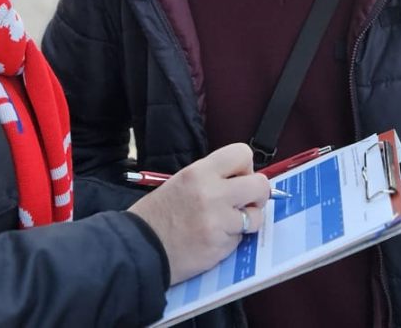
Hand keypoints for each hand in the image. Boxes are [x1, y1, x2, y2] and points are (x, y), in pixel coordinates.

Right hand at [127, 143, 271, 284]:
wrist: (141, 246)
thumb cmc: (158, 214)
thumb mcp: (181, 182)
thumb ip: (211, 178)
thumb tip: (242, 179)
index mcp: (199, 172)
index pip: (242, 154)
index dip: (245, 167)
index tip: (238, 178)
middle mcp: (212, 193)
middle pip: (259, 184)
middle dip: (256, 194)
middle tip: (243, 202)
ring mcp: (219, 221)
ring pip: (256, 216)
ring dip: (247, 221)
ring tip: (227, 224)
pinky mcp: (221, 245)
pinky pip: (242, 239)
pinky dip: (232, 240)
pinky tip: (214, 239)